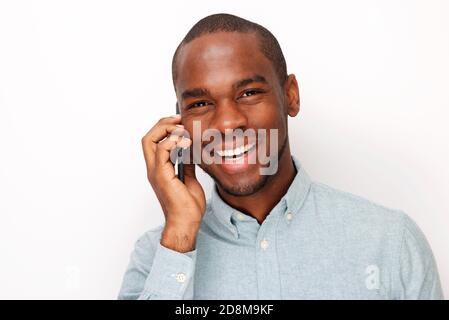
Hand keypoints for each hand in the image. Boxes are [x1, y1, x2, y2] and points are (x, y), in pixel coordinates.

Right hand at [141, 115, 205, 251]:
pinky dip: (173, 142)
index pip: (153, 142)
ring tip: (182, 129)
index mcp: (159, 169)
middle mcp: (154, 169)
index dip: (164, 128)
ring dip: (167, 130)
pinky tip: (186, 142)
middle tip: (178, 119)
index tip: (179, 122)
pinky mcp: (162, 176)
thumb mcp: (189, 178)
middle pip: (148, 138)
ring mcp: (156, 172)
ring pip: (150, 141)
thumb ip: (186, 164)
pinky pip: (162, 151)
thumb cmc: (188, 206)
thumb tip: (189, 151)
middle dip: (162, 124)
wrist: (186, 223)